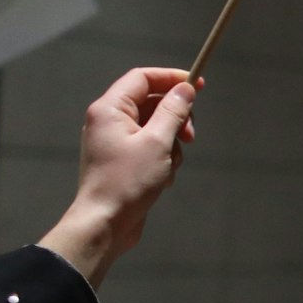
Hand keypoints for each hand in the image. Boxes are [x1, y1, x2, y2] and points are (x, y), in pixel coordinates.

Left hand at [38, 68, 199, 288]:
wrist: (104, 224)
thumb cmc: (127, 182)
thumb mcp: (157, 142)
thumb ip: (173, 111)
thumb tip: (185, 89)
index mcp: (110, 109)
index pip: (143, 78)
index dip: (171, 78)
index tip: (198, 86)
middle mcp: (108, 120)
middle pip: (150, 102)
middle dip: (175, 117)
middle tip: (191, 136)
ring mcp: (114, 141)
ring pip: (154, 127)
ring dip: (171, 142)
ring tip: (172, 164)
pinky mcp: (121, 161)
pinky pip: (148, 147)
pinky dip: (162, 157)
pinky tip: (164, 177)